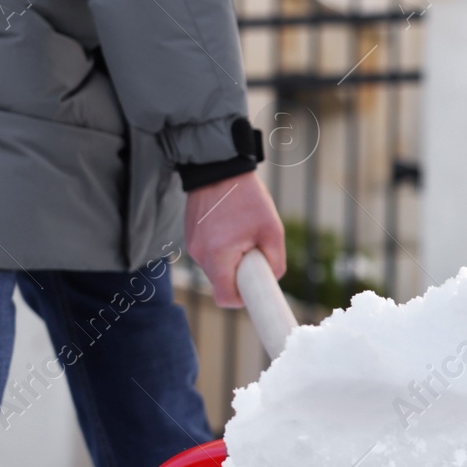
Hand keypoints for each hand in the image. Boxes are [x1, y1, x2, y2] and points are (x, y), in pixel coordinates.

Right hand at [183, 171, 285, 307]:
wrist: (219, 167)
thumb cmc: (247, 197)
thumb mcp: (272, 230)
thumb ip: (276, 261)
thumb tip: (272, 278)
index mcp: (218, 256)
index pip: (225, 298)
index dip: (242, 299)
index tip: (254, 288)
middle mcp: (200, 254)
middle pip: (221, 283)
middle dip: (239, 275)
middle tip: (253, 253)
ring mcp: (192, 246)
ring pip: (216, 269)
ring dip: (231, 260)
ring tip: (241, 234)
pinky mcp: (191, 237)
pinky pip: (209, 254)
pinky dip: (222, 249)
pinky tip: (230, 228)